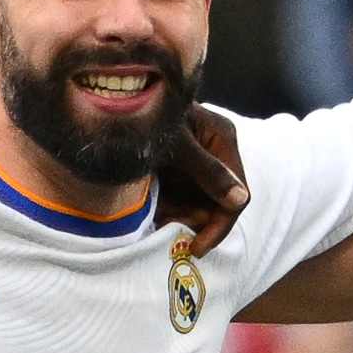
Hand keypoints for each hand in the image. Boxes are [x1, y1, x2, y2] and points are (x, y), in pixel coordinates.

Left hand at [158, 103, 251, 257]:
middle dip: (193, 220)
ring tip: (154, 217)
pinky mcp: (179, 167)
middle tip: (166, 232)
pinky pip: (182, 197)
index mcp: (223, 138)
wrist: (110, 105)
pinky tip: (150, 210)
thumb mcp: (177, 147)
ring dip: (178, 216)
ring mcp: (197, 159)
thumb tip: (241, 200)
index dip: (219, 225)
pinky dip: (168, 208)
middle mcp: (215, 149)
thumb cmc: (144, 117)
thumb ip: (208, 172)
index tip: (196, 247)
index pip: (237, 193)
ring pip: (199, 203)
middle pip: (219, 201)